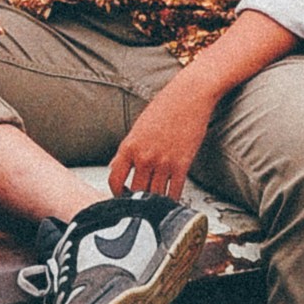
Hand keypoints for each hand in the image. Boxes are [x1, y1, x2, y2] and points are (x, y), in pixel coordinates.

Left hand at [104, 78, 210, 203]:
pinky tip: (172, 201)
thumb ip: (127, 150)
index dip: (117, 193)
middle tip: (141, 206)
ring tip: (156, 207)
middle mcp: (144, 156)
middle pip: (135, 192)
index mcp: (129, 146)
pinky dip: (173, 200)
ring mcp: (163, 162)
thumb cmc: (165, 107)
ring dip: (155, 203)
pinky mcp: (181, 165)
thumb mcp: (139, 127)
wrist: (190, 95)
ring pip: (155, 195)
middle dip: (137, 201)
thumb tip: (116, 167)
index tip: (123, 197)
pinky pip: (174, 191)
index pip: (114, 179)